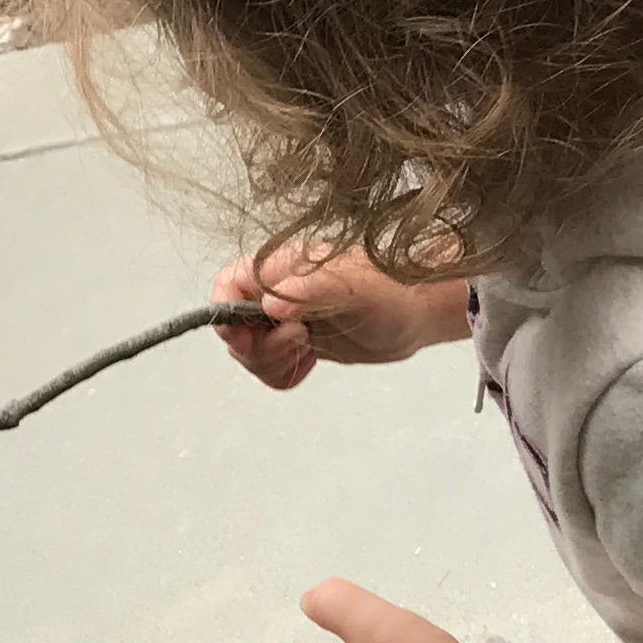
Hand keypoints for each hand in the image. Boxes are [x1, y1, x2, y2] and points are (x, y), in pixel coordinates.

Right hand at [211, 244, 480, 390]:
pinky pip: (271, 370)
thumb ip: (307, 292)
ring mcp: (283, 321)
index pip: (226, 286)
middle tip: (302, 339)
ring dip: (275, 364)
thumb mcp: (350, 286)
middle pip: (234, 330)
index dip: (226, 316)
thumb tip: (270, 307)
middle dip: (260, 348)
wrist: (417, 315)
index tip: (247, 339)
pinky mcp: (297, 346)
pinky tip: (312, 363)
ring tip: (311, 348)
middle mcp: (273, 293)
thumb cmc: (389, 290)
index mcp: (277, 268)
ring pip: (251, 356)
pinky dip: (286, 375)